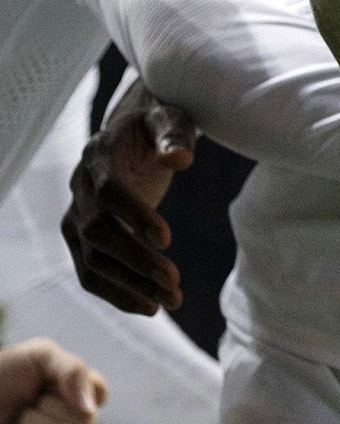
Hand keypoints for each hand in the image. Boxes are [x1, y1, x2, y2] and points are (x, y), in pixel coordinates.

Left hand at [0, 339, 106, 423]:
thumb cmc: (1, 374)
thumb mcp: (40, 355)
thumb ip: (74, 371)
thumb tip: (91, 409)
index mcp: (73, 392)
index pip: (101, 394)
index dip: (84, 386)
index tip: (55, 378)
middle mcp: (67, 420)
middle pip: (87, 421)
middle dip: (53, 406)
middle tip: (30, 399)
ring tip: (18, 418)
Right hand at [62, 83, 196, 314]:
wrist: (131, 133)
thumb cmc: (157, 125)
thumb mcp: (170, 117)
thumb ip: (174, 134)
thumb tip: (180, 159)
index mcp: (98, 157)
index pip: (109, 192)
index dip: (134, 216)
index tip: (167, 239)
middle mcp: (79, 188)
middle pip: (98, 233)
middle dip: (135, 260)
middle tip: (174, 282)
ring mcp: (76, 215)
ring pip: (92, 259)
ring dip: (128, 285)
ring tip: (169, 302)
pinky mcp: (82, 237)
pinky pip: (90, 272)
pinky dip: (116, 293)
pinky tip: (149, 306)